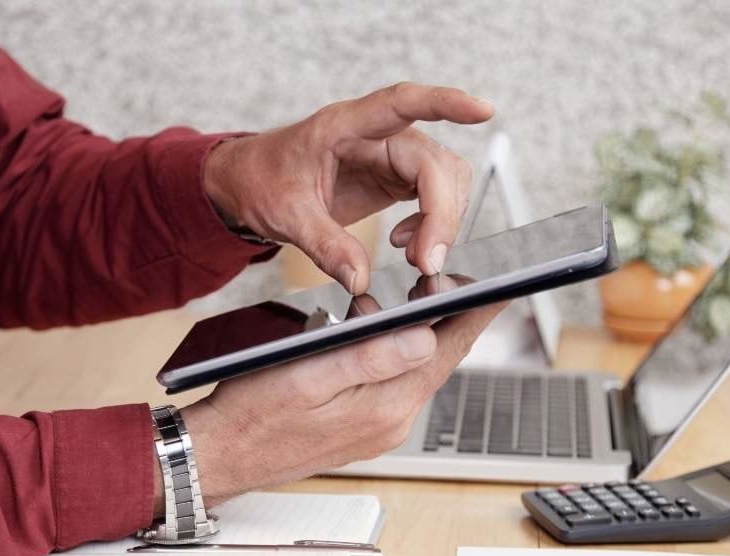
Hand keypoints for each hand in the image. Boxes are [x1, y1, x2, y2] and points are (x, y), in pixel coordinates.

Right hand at [183, 301, 506, 503]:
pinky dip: (392, 357)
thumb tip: (426, 339)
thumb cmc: (251, 415)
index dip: (475, 314)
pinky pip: (392, 386)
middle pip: (437, 361)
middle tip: (447, 280)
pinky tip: (375, 338)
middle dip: (446, 320)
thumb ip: (370, 358)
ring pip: (414, 371)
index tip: (500, 285)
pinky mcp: (363, 430)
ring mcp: (379, 430)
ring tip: (406, 303)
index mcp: (385, 408)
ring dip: (415, 337)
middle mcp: (391, 423)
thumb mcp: (308, 376)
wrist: (218, 457)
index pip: (448, 352)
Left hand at [202, 82, 493, 293]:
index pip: (401, 103)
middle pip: (433, 163)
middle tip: (426, 261)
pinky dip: (432, 224)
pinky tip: (406, 245)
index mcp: (344, 126)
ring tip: (414, 255)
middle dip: (442, 213)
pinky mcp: (394, 178)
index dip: (445, 103)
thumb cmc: (261, 181)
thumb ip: (324, 245)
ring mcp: (389, 156)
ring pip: (444, 179)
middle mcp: (375, 135)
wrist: (247, 184)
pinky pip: (434, 196)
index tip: (482, 111)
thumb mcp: (284, 216)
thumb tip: (359, 278)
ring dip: (442, 220)